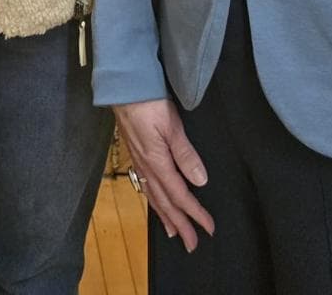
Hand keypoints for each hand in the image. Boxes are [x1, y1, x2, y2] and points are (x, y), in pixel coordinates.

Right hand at [114, 97, 213, 252]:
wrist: (121, 86)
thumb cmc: (148, 101)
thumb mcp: (171, 124)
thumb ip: (185, 153)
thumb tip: (200, 181)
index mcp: (157, 162)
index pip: (180, 194)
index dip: (195, 213)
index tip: (209, 228)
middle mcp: (146, 166)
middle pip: (165, 201)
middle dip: (179, 224)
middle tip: (191, 245)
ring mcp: (138, 160)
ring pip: (153, 195)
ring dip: (165, 215)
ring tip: (173, 231)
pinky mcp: (135, 152)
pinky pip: (145, 185)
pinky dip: (152, 199)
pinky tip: (155, 200)